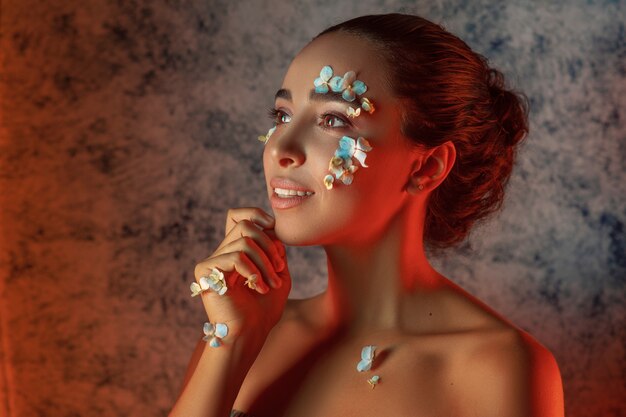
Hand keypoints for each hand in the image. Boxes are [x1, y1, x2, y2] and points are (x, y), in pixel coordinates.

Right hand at [192, 207, 290, 343]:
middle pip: (245, 225)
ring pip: (244, 241)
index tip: (274, 229)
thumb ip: (275, 248)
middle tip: (279, 267)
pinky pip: (235, 256)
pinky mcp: (205, 271)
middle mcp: (222, 253)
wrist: (250, 333)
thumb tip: (271, 229)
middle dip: (268, 244)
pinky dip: (253, 271)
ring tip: (272, 284)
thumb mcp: (278, 272)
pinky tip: (258, 288)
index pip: (237, 216)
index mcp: (236, 251)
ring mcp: (212, 261)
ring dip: (265, 263)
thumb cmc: (264, 309)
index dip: (256, 215)